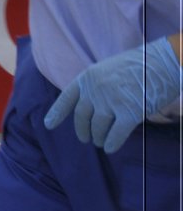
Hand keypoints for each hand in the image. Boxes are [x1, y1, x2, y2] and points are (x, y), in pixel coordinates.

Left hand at [44, 38, 182, 153]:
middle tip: (86, 139)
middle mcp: (95, 90)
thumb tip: (92, 108)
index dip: (57, 113)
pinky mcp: (130, 112)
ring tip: (100, 142)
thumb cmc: (139, 66)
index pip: (67, 98)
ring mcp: (111, 101)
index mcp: (88, 77)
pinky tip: (110, 148)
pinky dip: (112, 143)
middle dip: (83, 130)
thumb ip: (97, 86)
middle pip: (82, 117)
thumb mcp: (108, 70)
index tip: (48, 125)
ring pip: (98, 128)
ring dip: (98, 138)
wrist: (163, 62)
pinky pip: (116, 134)